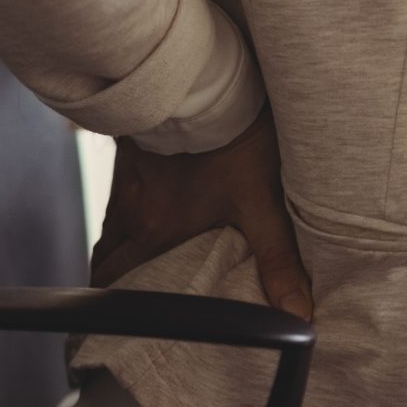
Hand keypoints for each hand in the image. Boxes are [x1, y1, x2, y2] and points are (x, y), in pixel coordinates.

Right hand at [89, 110, 313, 320]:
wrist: (204, 83)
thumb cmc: (233, 141)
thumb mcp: (262, 206)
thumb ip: (279, 261)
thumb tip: (298, 313)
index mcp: (154, 230)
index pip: (114, 280)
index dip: (114, 304)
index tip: (117, 323)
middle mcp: (130, 209)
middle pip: (107, 256)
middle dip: (114, 279)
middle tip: (129, 295)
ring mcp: (126, 180)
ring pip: (112, 224)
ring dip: (120, 244)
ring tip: (139, 260)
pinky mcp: (130, 153)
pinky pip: (119, 193)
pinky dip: (127, 210)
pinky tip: (149, 207)